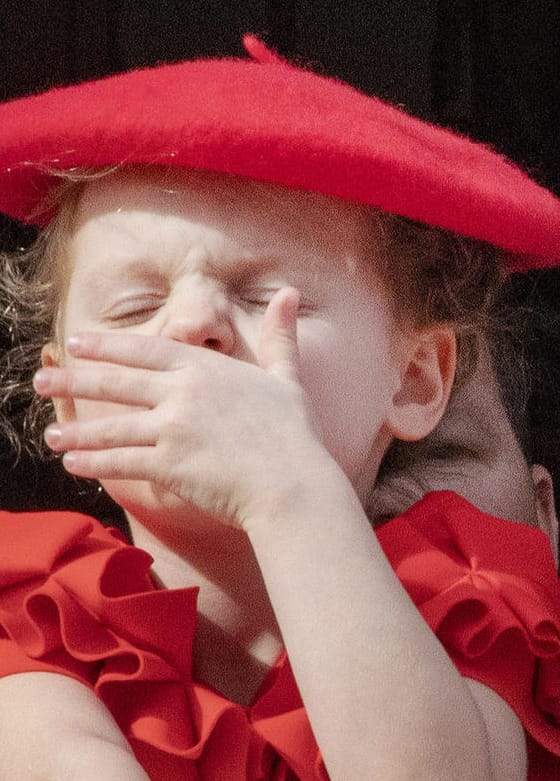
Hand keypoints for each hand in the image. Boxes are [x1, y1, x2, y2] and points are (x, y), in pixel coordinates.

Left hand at [35, 288, 336, 527]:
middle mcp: (184, 393)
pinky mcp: (169, 464)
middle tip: (40, 381)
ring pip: (111, 427)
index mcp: (207, 369)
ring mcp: (174, 428)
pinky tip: (74, 465)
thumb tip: (290, 291)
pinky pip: (121, 461)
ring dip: (76, 433)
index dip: (106, 347)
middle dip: (73, 381)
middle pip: (116, 383)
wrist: (295, 486)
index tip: (75, 344)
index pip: (145, 350)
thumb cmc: (296, 435)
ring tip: (51, 437)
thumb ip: (280, 338)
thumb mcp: (288, 379)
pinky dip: (93, 463)